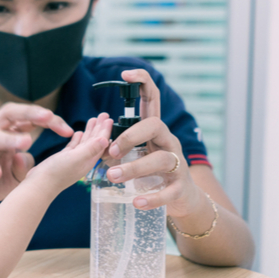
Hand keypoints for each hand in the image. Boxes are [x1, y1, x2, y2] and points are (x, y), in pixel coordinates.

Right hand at [0, 103, 73, 212]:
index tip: (68, 130)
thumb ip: (26, 165)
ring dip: (10, 138)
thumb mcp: (17, 175)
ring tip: (27, 142)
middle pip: (8, 113)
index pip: (27, 118)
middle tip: (49, 117)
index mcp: (5, 133)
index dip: (48, 119)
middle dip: (30, 113)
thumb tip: (28, 155)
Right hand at [25, 114, 112, 191]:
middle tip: (104, 114)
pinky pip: (74, 146)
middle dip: (99, 128)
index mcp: (89, 159)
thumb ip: (90, 149)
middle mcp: (83, 159)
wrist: (39, 185)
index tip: (108, 118)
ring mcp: (74, 159)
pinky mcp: (64, 159)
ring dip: (90, 131)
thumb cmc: (57, 174)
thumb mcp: (75, 159)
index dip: (105, 130)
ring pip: (85, 142)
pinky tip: (78, 132)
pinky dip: (78, 138)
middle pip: (95, 140)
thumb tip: (105, 139)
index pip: (100, 142)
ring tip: (93, 119)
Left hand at [105, 69, 205, 217]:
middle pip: (155, 126)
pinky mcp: (180, 187)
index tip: (125, 75)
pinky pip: (168, 191)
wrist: (183, 198)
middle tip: (111, 150)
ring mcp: (177, 164)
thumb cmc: (152, 172)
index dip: (142, 82)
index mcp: (155, 131)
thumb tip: (95, 145)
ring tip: (113, 177)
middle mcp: (168, 142)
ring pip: (160, 159)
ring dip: (134, 167)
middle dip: (131, 136)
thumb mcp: (135, 155)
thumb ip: (117, 148)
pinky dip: (152, 197)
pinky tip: (136, 202)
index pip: (152, 100)